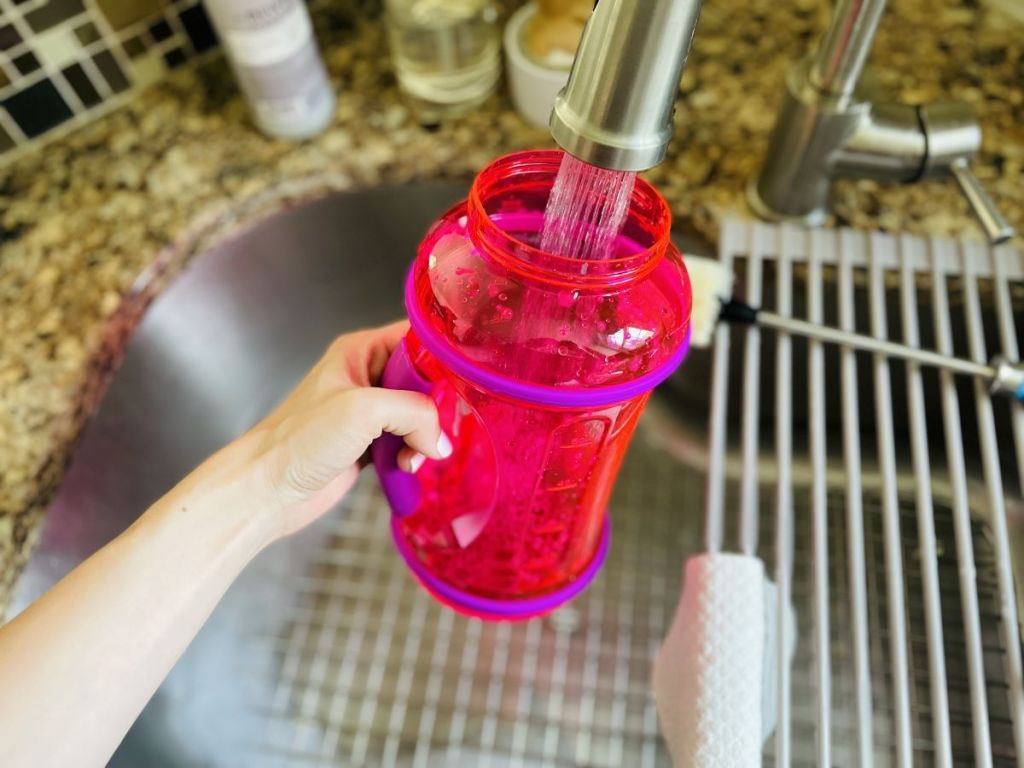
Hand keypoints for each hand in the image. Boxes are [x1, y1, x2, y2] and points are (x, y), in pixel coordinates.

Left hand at [178, 321, 448, 544]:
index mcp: (360, 351)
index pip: (417, 338)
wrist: (267, 490)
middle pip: (426, 381)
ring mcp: (369, 413)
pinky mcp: (371, 444)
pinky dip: (414, 456)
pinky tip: (405, 467)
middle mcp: (367, 376)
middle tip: (434, 430)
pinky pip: (410, 443)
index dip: (443, 357)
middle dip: (436, 408)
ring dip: (425, 438)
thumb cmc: (298, 441)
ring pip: (421, 416)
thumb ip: (414, 412)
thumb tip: (442, 439)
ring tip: (413, 455)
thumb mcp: (362, 410)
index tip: (465, 380)